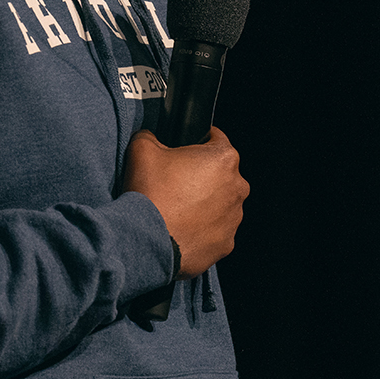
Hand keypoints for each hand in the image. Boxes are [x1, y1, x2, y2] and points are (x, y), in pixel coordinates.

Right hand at [122, 127, 249, 276]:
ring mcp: (234, 218)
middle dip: (200, 176)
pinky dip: (201, 229)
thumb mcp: (142, 149)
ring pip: (220, 203)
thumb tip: (150, 137)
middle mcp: (237, 187)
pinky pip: (215, 230)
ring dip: (203, 203)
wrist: (147, 242)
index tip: (182, 152)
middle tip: (173, 183)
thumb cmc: (151, 194)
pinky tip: (180, 228)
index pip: (215, 139)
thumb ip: (150, 135)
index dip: (196, 142)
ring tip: (175, 209)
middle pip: (219, 173)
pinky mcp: (226, 243)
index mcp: (224, 158)